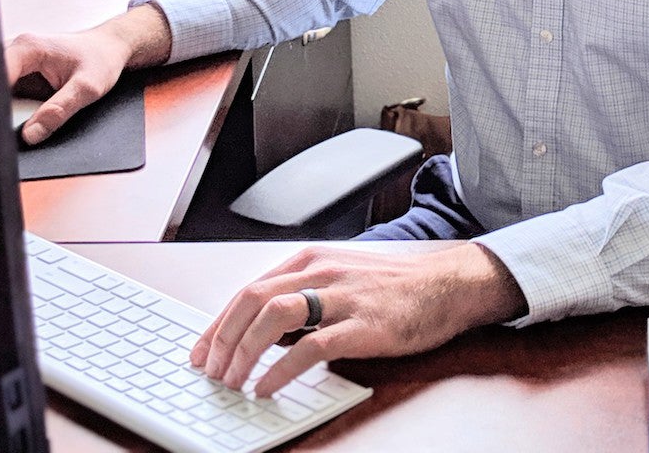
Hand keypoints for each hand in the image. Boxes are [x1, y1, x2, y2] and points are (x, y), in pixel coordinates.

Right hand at [5, 3, 171, 144]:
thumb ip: (60, 110)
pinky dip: (9, 110)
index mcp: (28, 47)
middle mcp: (16, 51)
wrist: (110, 48)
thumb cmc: (102, 58)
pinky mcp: (18, 75)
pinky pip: (5, 96)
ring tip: (14, 125)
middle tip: (4, 130)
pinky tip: (20, 120)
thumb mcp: (88, 87)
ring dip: (0, 110)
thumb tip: (31, 134)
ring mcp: (15, 63)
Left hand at [191, 243, 526, 395]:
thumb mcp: (343, 277)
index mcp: (312, 260)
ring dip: (244, 351)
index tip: (200, 351)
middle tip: (209, 372)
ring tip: (232, 381)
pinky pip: (310, 346)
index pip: (249, 289)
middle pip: (253, 300)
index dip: (217, 323)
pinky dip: (281, 370)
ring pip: (274, 317)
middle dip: (222, 339)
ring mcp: (342, 296)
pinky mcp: (363, 324)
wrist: (448, 283)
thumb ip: (305, 295)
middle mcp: (322, 271)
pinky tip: (268, 387)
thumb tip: (263, 331)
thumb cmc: (396, 285)